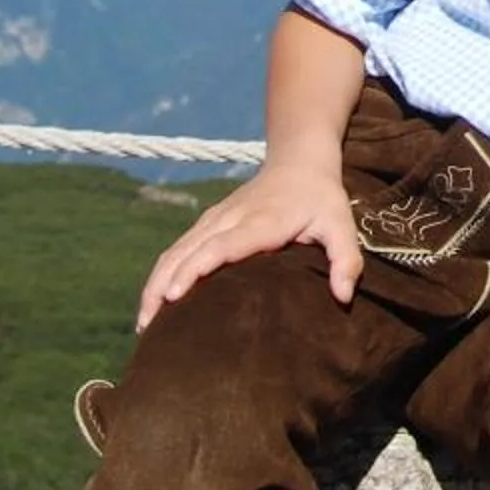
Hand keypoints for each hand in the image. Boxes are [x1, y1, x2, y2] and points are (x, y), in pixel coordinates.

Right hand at [136, 160, 362, 329]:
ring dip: (156, 284)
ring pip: (175, 250)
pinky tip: (154, 303)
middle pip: (187, 251)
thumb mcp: (342, 225)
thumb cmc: (321, 199)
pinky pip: (177, 249)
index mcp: (261, 221)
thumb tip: (344, 296)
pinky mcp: (207, 223)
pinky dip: (161, 275)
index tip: (174, 295)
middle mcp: (230, 218)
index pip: (221, 245)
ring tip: (144, 325)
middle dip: (164, 285)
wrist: (298, 161)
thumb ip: (346, 258)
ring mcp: (214, 219)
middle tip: (148, 328)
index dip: (195, 268)